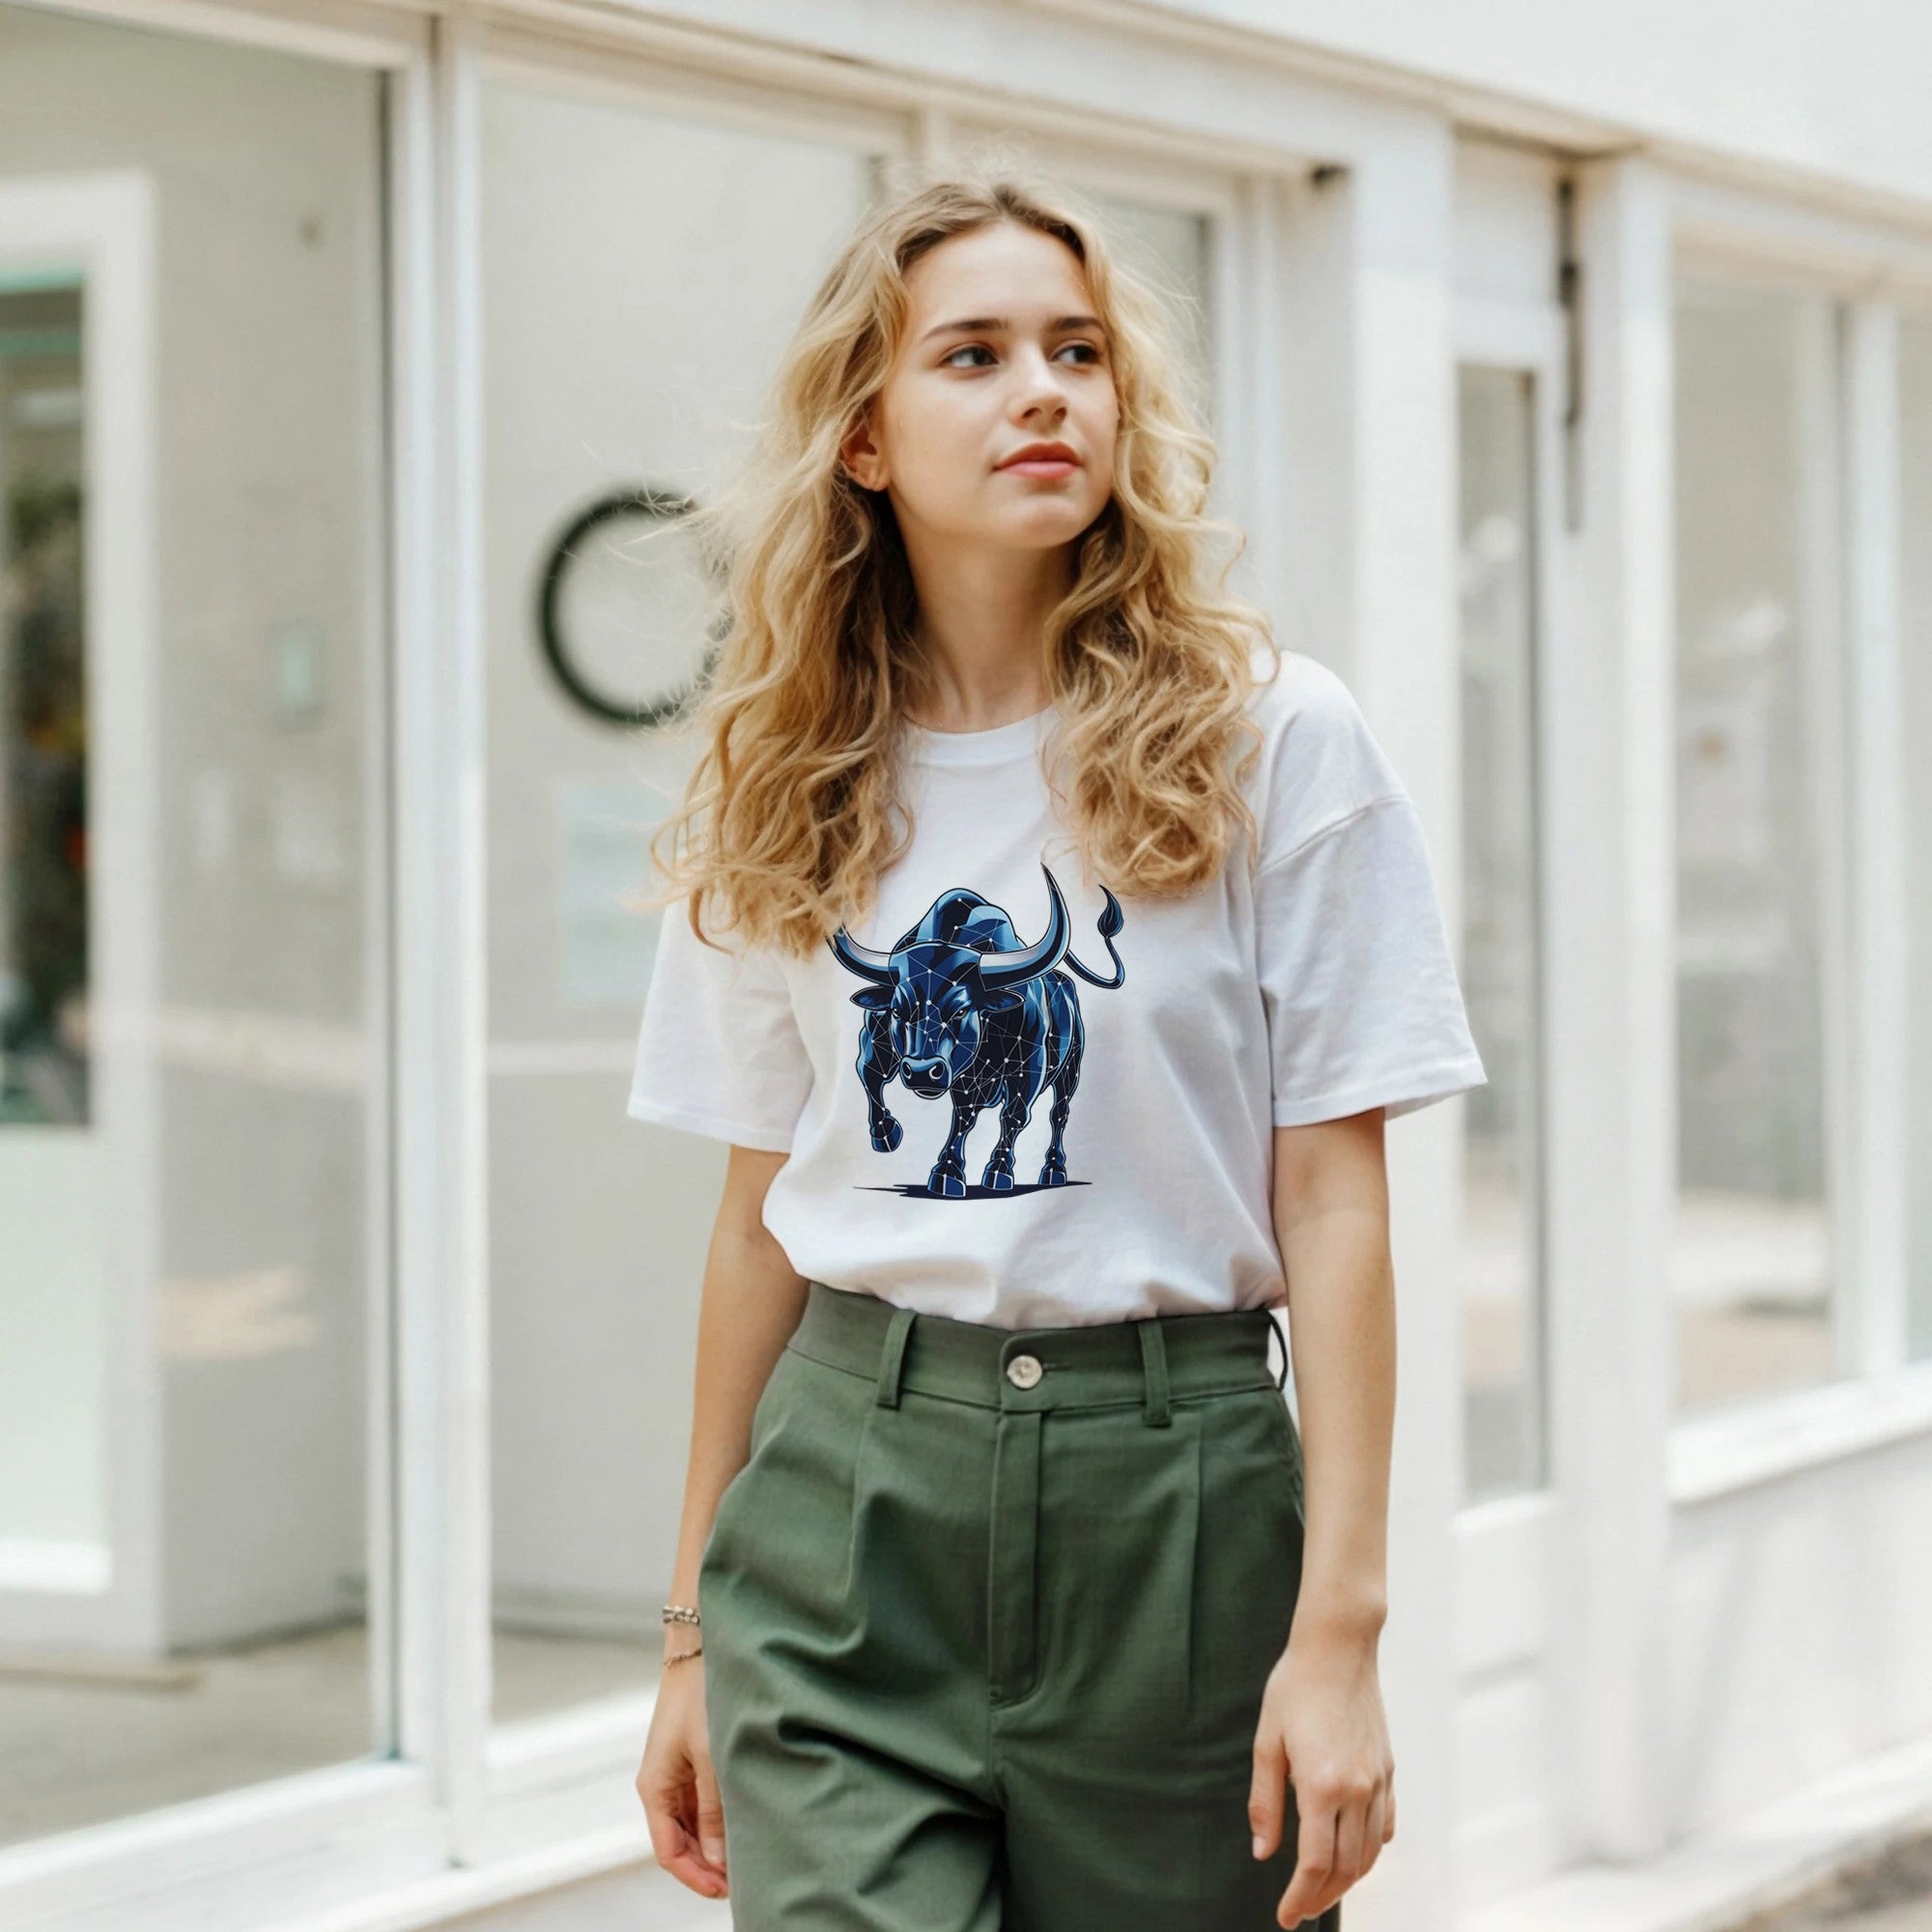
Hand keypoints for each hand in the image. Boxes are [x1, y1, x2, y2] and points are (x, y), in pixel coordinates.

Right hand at [636, 1652, 727, 1899]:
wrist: (701, 1646)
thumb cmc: (702, 1696)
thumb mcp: (711, 1757)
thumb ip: (714, 1810)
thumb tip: (717, 1860)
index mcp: (655, 1787)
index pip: (669, 1852)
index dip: (696, 1877)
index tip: (726, 1891)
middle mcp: (660, 1784)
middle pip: (680, 1842)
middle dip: (707, 1865)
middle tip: (744, 1879)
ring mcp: (676, 1772)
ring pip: (692, 1824)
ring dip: (714, 1843)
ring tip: (748, 1854)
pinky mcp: (691, 1758)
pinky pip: (700, 1802)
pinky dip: (718, 1818)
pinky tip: (743, 1821)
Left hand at [1249, 1623, 1395, 1925]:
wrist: (1339, 1648)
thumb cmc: (1295, 1688)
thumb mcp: (1267, 1742)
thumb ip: (1265, 1803)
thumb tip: (1263, 1854)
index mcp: (1322, 1786)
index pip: (1314, 1863)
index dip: (1299, 1897)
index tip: (1285, 1917)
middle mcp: (1357, 1791)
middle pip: (1344, 1868)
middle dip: (1321, 1897)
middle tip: (1299, 1911)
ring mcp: (1378, 1782)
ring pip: (1369, 1854)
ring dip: (1346, 1880)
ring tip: (1322, 1891)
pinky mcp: (1389, 1771)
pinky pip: (1385, 1827)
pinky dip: (1370, 1851)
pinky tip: (1352, 1854)